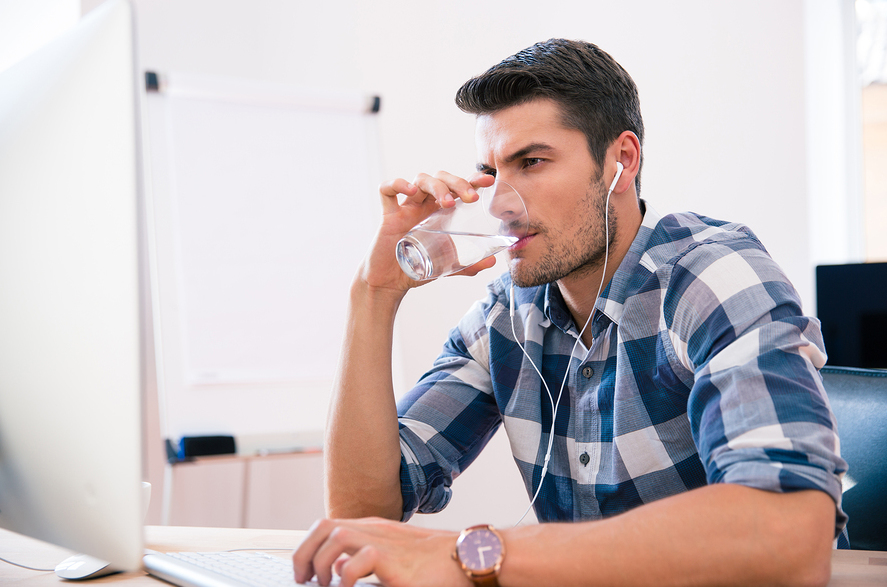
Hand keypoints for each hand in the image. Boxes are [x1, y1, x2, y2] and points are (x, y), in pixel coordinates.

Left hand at [292, 517, 469, 586]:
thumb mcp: (397, 557)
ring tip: (325, 584)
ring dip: (321, 561)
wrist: (470, 557)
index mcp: (373, 529)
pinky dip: (346, 574)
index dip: (308, 547)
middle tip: (304, 579)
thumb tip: (344, 575)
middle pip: (324, 526)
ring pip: (336, 534)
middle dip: (304, 553)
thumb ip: (371, 562)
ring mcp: (385, 542)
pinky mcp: (395, 560)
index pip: (328, 525)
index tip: (303, 571)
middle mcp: (375, 531)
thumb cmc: (439, 561)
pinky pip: (361, 558)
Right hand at [360, 172, 495, 294]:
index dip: (472, 179)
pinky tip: (410, 191)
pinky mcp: (388, 215)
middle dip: (457, 183)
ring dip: (437, 186)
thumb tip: (493, 262)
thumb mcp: (447, 265)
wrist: (390, 283)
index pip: (457, 187)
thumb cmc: (417, 268)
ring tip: (447, 202)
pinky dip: (398, 184)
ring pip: (420, 180)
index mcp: (439, 211)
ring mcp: (406, 207)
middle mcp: (424, 205)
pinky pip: (387, 190)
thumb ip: (468, 264)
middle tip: (470, 198)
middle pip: (441, 178)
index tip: (488, 181)